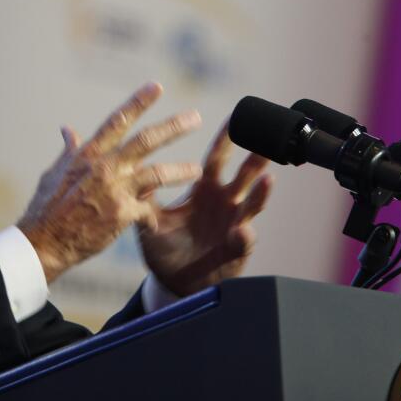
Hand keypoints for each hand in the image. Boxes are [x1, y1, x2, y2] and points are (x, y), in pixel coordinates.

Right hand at [17, 82, 202, 283]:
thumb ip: (70, 151)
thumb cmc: (46, 208)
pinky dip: (153, 217)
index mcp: (88, 154)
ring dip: (180, 171)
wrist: (44, 243)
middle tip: (195, 118)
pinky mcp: (122, 215)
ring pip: (157, 173)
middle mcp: (104, 167)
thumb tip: (68, 129)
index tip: (157, 87)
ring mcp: (115, 190)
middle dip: (174, 127)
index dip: (138, 102)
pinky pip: (148, 210)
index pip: (118, 120)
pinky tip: (156, 223)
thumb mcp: (54, 173)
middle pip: (146, 141)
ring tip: (197, 170)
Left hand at [139, 117, 271, 296]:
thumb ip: (144, 195)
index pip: (217, 158)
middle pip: (243, 174)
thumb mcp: (150, 219)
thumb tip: (132, 170)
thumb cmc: (165, 247)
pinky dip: (244, 236)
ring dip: (260, 192)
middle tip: (266, 136)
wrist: (175, 283)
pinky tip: (243, 231)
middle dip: (255, 156)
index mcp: (204, 189)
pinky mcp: (236, 249)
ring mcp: (234, 224)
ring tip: (267, 179)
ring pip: (252, 203)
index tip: (236, 117)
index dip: (225, 139)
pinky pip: (243, 241)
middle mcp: (224, 203)